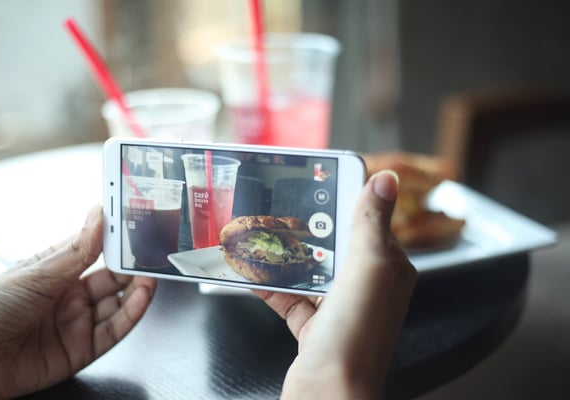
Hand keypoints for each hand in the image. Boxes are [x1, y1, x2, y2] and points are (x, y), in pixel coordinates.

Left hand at [0, 206, 156, 399]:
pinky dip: (131, 315)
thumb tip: (99, 215)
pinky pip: (114, 332)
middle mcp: (68, 297)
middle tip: (151, 254)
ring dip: (137, 290)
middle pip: (112, 280)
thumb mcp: (38, 273)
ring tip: (151, 276)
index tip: (136, 227)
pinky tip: (141, 298)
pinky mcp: (81, 351)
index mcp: (56, 273)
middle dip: (133, 267)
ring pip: (118, 305)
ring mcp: (75, 324)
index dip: (117, 242)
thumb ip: (77, 249)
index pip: (96, 253)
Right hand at [254, 170, 416, 398]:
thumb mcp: (368, 269)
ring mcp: (338, 309)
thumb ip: (371, 223)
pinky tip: (252, 273)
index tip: (320, 176)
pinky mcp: (313, 327)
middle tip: (280, 205)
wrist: (327, 394)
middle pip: (333, 244)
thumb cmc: (356, 337)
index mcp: (387, 270)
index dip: (345, 198)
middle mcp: (366, 288)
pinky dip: (270, 285)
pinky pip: (290, 297)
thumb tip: (385, 179)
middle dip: (306, 227)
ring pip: (309, 270)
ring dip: (285, 255)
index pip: (368, 221)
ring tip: (260, 235)